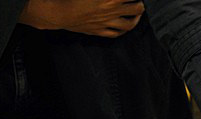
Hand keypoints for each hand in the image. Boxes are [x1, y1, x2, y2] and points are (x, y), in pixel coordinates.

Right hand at [20, 0, 143, 37]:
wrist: (59, 12)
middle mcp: (111, 10)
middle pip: (136, 8)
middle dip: (140, 3)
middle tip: (139, 0)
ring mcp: (106, 23)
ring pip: (129, 24)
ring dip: (136, 18)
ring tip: (137, 12)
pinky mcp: (99, 31)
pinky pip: (116, 34)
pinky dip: (124, 30)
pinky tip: (126, 26)